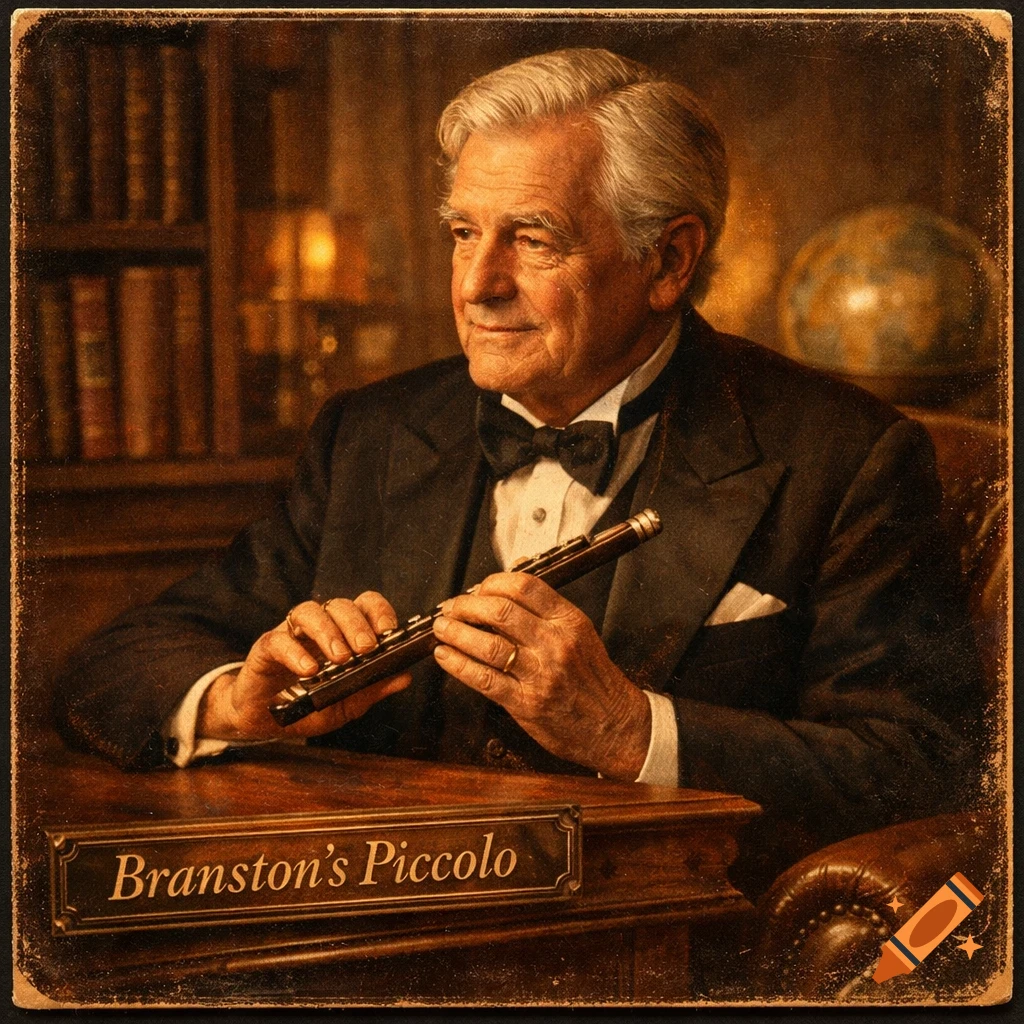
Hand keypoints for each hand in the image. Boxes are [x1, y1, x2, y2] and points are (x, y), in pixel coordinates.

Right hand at [197, 593, 411, 740]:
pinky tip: (309, 671)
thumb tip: (405, 677)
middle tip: (367, 648)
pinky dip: (296, 653)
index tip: (389, 633)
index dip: (379, 612)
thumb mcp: (347, 703)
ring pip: (310, 612)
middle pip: (340, 605)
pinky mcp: (266, 648)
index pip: (365, 606)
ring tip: (341, 658)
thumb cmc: (309, 704)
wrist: (265, 720)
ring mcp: (292, 634)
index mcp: (344, 633)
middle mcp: (320, 627)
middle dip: (357, 624)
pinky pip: (280, 640)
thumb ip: (373, 689)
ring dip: (329, 632)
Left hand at [432, 573, 650, 780]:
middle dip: (466, 605)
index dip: (492, 583)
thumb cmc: (592, 678)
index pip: (524, 587)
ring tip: (442, 628)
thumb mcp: (579, 632)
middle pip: (501, 611)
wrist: (613, 725)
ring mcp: (540, 674)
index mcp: (569, 621)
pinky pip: (484, 679)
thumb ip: (546, 606)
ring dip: (456, 633)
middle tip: (452, 607)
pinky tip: (445, 656)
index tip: (477, 589)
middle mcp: (555, 644)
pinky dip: (458, 665)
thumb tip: (514, 572)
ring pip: (487, 644)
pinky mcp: (526, 703)